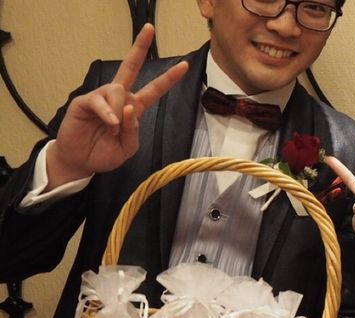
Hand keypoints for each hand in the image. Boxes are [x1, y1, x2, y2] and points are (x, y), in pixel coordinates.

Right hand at [47, 23, 188, 186]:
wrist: (81, 162)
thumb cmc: (104, 153)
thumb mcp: (127, 147)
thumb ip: (133, 131)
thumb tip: (130, 109)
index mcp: (134, 108)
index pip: (154, 90)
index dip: (168, 78)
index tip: (184, 65)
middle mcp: (119, 98)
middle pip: (131, 67)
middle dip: (140, 48)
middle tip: (150, 29)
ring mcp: (102, 97)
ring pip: (118, 89)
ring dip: (119, 112)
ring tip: (112, 131)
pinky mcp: (85, 101)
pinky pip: (100, 100)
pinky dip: (108, 113)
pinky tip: (109, 125)